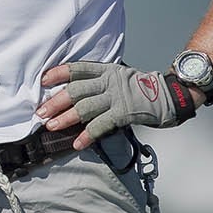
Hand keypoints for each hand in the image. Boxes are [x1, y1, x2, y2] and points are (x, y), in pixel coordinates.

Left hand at [38, 61, 197, 148]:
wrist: (172, 95)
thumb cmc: (142, 89)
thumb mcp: (119, 77)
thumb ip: (99, 82)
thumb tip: (74, 95)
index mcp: (107, 70)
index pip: (78, 69)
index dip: (59, 74)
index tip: (42, 81)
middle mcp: (109, 82)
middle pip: (76, 90)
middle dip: (56, 102)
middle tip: (40, 112)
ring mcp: (117, 97)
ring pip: (85, 107)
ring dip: (66, 118)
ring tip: (51, 127)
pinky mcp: (125, 113)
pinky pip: (101, 125)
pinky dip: (88, 135)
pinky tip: (77, 143)